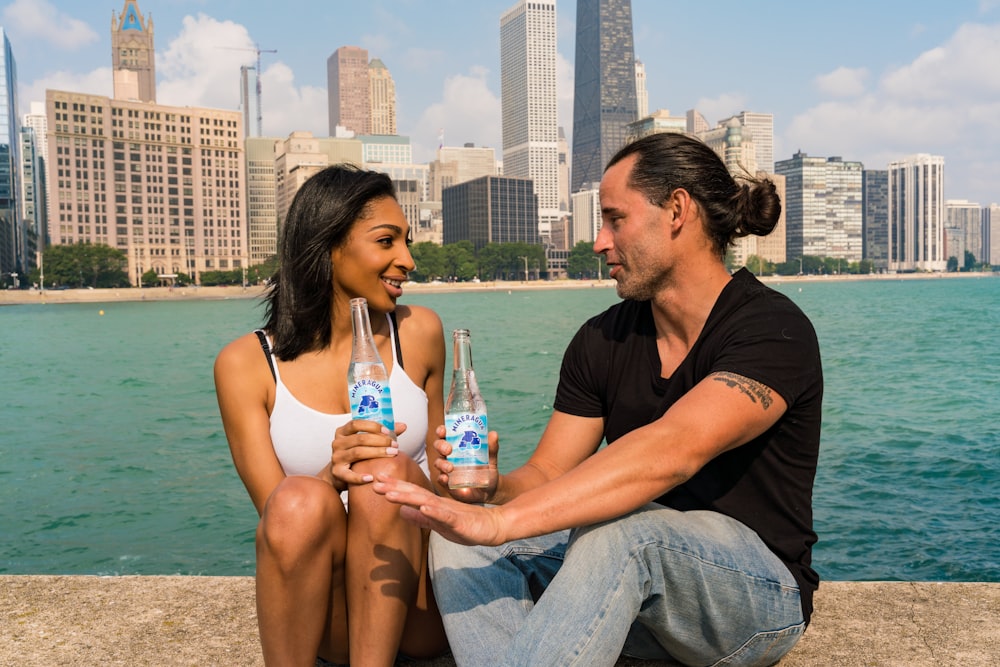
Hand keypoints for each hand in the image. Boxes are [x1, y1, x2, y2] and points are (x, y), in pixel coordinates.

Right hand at [328, 420, 407, 490]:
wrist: (338, 474)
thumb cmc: (355, 455)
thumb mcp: (365, 442)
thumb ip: (382, 434)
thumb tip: (403, 425)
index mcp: (342, 432)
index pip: (356, 424)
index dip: (373, 426)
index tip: (388, 431)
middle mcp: (337, 443)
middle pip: (360, 439)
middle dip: (380, 441)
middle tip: (395, 445)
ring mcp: (336, 458)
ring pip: (357, 453)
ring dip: (377, 453)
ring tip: (392, 454)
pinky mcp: (336, 472)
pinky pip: (349, 475)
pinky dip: (360, 477)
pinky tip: (371, 477)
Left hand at [373, 473, 506, 545]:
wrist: (494, 526)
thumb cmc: (467, 524)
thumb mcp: (440, 523)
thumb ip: (421, 518)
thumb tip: (402, 512)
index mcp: (434, 504)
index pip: (412, 493)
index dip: (394, 487)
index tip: (376, 480)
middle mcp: (440, 503)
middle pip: (415, 493)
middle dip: (395, 487)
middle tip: (375, 480)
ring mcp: (449, 511)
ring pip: (426, 502)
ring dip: (408, 497)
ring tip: (390, 494)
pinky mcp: (459, 522)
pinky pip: (445, 516)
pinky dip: (434, 511)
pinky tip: (424, 507)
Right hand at [432, 426, 499, 502]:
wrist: (489, 490)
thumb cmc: (487, 469)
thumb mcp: (491, 458)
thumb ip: (492, 447)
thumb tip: (493, 434)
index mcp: (457, 445)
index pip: (446, 434)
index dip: (442, 431)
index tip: (443, 431)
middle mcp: (449, 456)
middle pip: (438, 446)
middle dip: (441, 446)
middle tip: (449, 449)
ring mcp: (447, 469)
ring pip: (438, 463)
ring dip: (442, 463)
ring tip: (450, 467)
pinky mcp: (447, 483)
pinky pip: (440, 479)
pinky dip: (442, 478)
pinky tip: (446, 478)